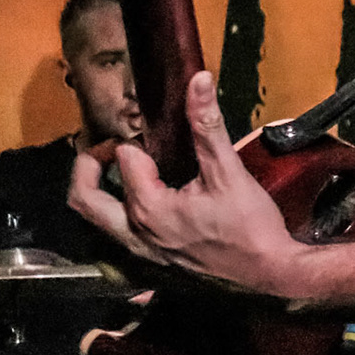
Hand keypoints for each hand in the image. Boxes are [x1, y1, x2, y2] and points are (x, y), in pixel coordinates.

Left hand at [68, 70, 309, 297]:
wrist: (269, 272)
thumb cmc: (250, 226)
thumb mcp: (229, 172)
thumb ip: (208, 126)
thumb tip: (198, 81)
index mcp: (149, 209)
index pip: (126, 161)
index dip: (135, 140)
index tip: (150, 128)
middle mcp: (135, 235)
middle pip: (85, 200)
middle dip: (87, 167)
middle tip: (105, 147)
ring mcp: (141, 254)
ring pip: (98, 222)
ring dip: (99, 193)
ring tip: (117, 171)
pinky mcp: (152, 266)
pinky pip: (117, 239)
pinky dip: (117, 216)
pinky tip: (141, 204)